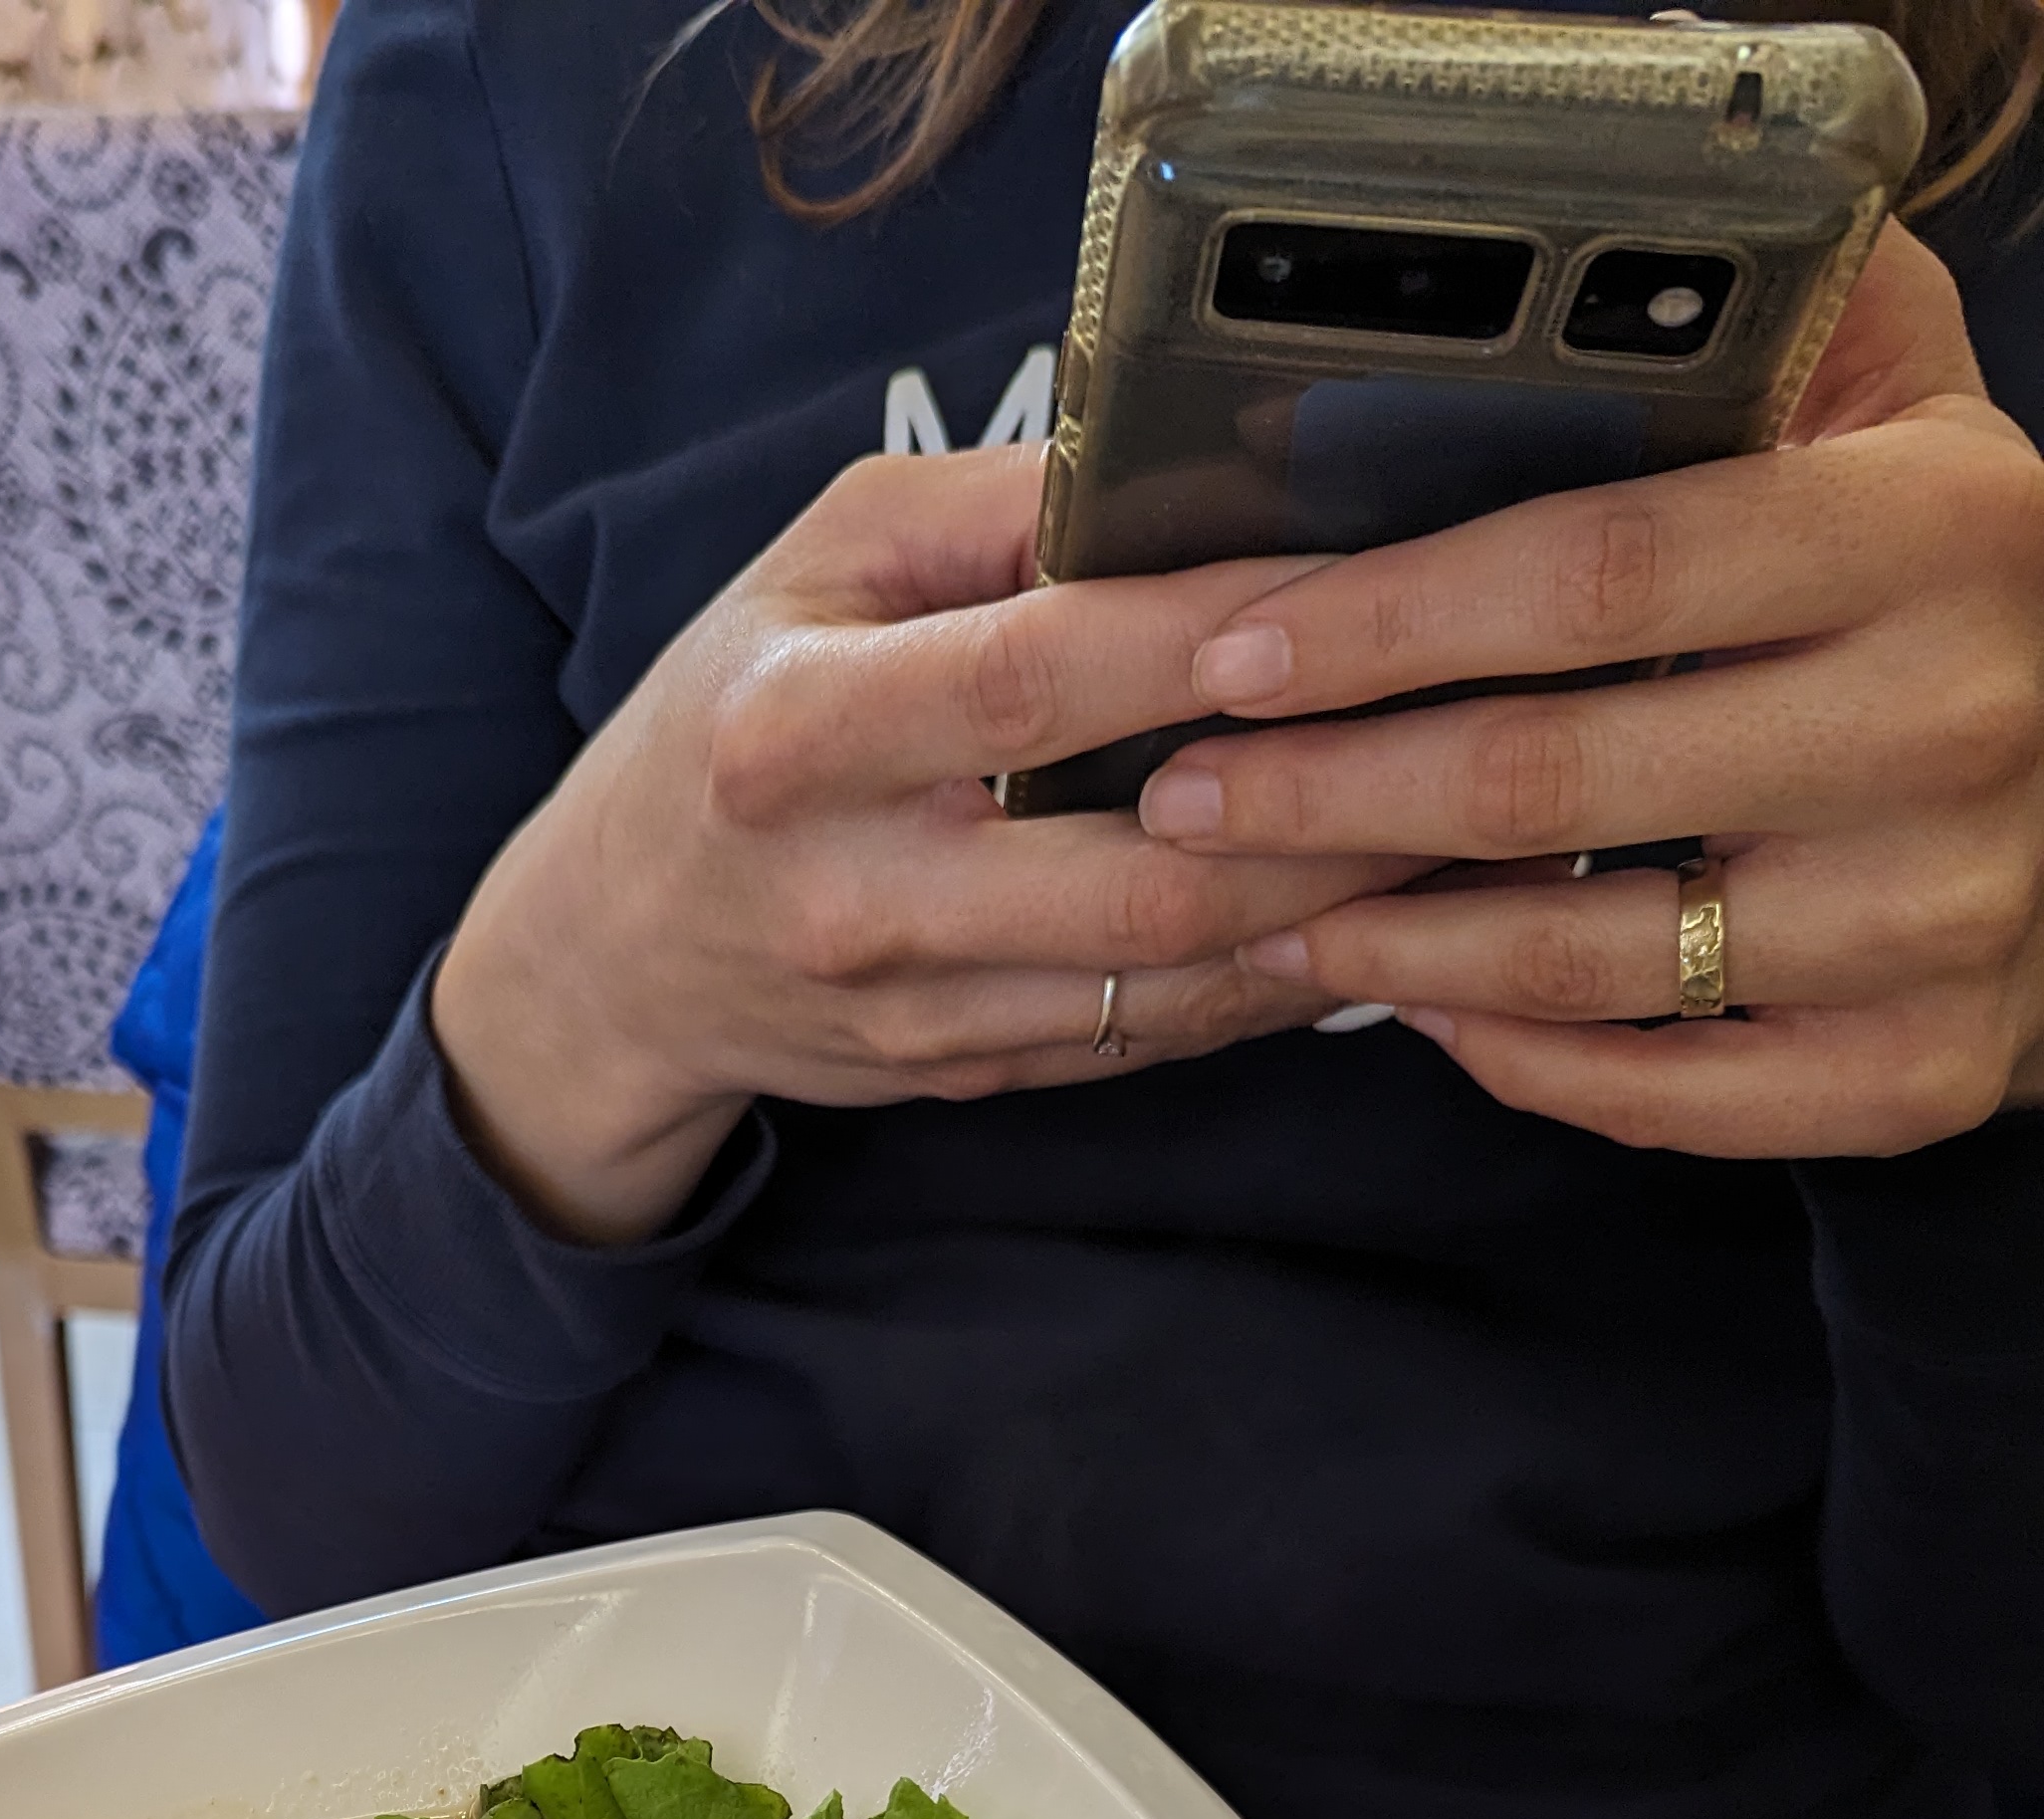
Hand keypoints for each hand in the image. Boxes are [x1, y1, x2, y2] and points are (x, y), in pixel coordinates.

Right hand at [430, 449, 1425, 1241]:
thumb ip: (988, 514)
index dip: (1215, 636)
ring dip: (1339, 905)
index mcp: (799, 734)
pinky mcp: (963, 1076)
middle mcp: (856, 890)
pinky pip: (1153, 1035)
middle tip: (1484, 734)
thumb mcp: (811, 571)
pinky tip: (1377, 913)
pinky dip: (1278, 979)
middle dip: (1334, 805)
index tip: (1366, 585)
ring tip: (1475, 829)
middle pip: (1145, 864)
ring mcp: (914, 1008)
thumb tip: (1182, 468)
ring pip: (1171, 973)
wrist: (607, 963)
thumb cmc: (726, 725)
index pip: (1040, 674)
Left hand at [1140, 226, 2043, 1154]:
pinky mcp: (1912, 1067)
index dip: (1388, 625)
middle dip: (1326, 795)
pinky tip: (1428, 1009)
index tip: (1233, 656)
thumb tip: (1552, 281)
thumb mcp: (1905, 411)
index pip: (1596, 575)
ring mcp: (1933, 916)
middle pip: (1549, 781)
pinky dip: (1518, 1062)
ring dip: (1388, 948)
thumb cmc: (1952, 588)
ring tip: (1273, 909)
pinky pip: (1663, 1095)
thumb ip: (1759, 333)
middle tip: (1187, 797)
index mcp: (1929, 534)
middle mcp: (1943, 728)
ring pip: (1580, 962)